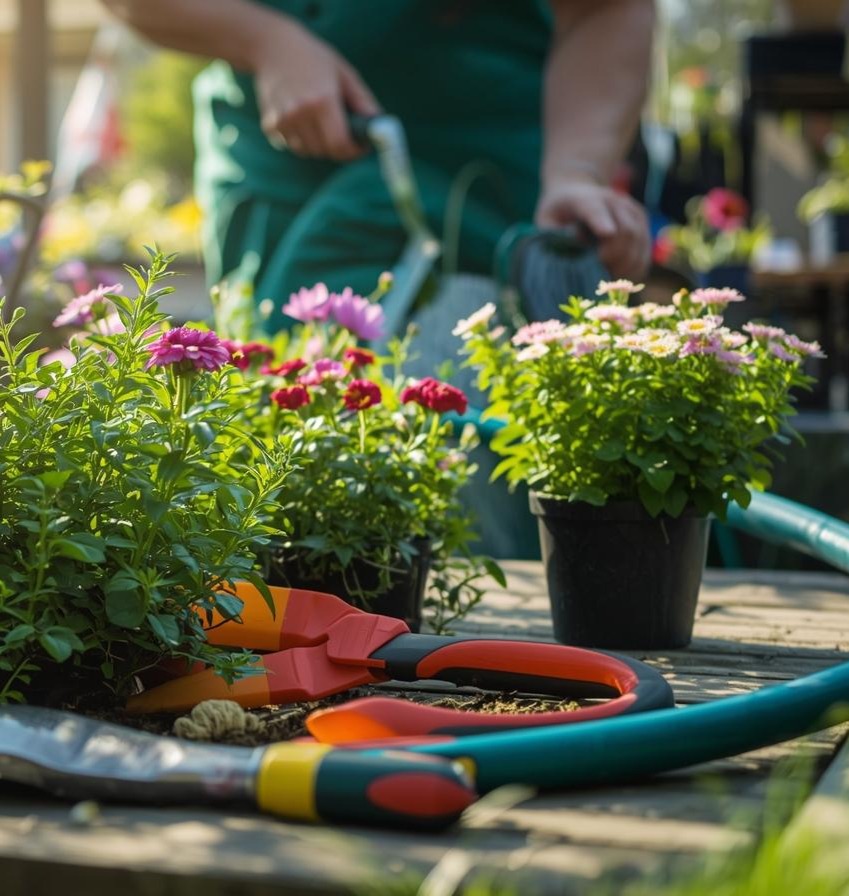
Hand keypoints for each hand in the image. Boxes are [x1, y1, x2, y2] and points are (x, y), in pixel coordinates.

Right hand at [252, 17, 379, 160]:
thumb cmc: (313, 58)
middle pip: (325, 152)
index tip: (360, 147)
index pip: (340, 145)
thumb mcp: (344, 74)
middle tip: (344, 133)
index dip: (353, 151)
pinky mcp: (270, 125)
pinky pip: (292, 146)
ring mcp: (281, 121)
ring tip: (320, 122)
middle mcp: (299, 114)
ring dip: (319, 144)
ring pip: (308, 152)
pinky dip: (301, 140)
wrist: (271, 47)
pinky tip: (301, 118)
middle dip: (338, 147)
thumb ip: (363, 102)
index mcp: (322, 101)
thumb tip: (380, 127)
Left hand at [535, 179, 650, 280]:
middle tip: (599, 272)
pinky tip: (620, 278)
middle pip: (625, 231)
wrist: (576, 191)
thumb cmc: (558, 213)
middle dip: (614, 256)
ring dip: (625, 266)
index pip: (594, 208)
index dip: (600, 220)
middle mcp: (613, 201)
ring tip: (608, 278)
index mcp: (584, 198)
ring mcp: (631, 212)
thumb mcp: (545, 221)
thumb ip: (553, 234)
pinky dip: (634, 269)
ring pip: (639, 242)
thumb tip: (575, 249)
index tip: (605, 233)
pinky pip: (644, 252)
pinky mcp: (641, 225)